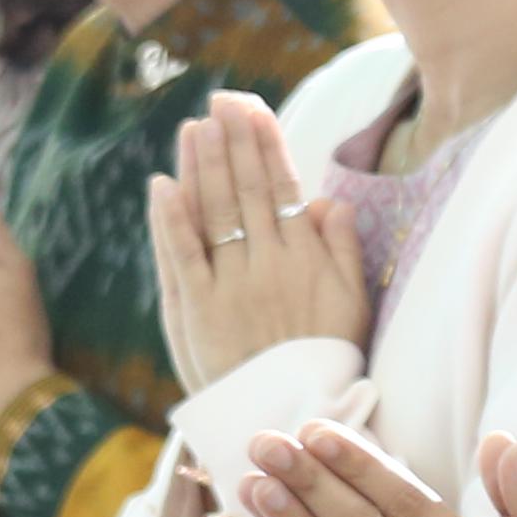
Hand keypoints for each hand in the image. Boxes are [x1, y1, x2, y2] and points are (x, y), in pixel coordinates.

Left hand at [148, 93, 369, 393]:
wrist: (291, 415)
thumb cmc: (326, 360)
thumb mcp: (354, 305)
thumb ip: (344, 250)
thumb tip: (331, 200)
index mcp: (306, 257)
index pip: (283, 186)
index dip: (266, 144)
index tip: (253, 110)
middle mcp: (268, 263)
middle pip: (246, 189)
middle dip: (232, 140)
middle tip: (220, 101)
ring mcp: (231, 284)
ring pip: (215, 212)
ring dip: (202, 165)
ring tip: (194, 127)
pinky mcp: (198, 309)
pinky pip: (182, 255)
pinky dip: (170, 218)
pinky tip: (162, 183)